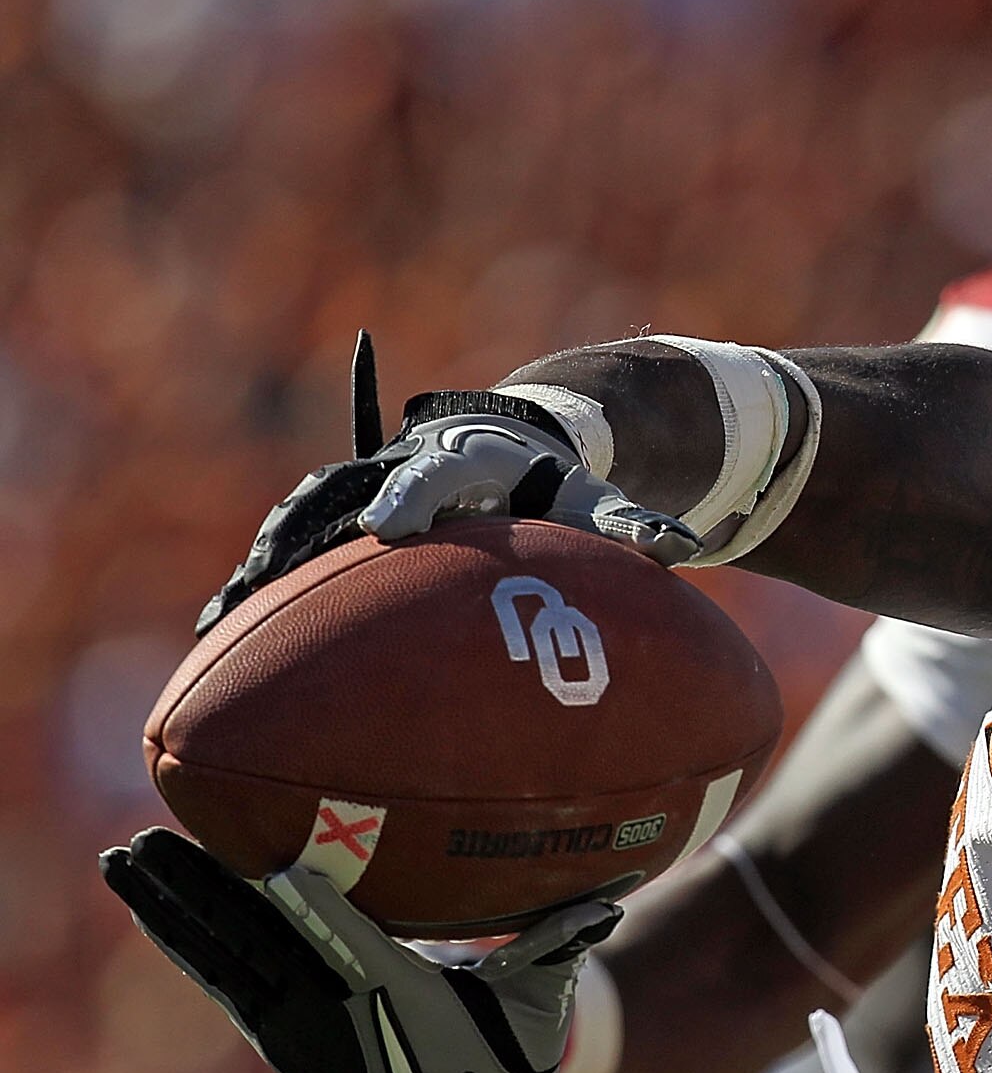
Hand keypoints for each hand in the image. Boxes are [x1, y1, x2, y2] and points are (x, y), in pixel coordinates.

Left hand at [97, 828, 619, 1072]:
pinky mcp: (280, 1040)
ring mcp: (297, 1031)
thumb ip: (559, 944)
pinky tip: (154, 914)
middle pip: (253, 942)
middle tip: (142, 838)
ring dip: (170, 910)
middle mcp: (332, 1014)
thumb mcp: (537, 1006)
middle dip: (197, 890)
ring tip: (124, 861)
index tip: (268, 863)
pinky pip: (221, 982)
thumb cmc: (507, 1071)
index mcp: (395, 997)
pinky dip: (184, 944)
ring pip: (222, 958)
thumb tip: (605, 898)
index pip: (346, 942)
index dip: (307, 903)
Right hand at [198, 335, 695, 633]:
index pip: (432, 474)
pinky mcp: (345, 511)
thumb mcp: (592, 499)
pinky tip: (223, 630)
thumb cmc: (554, 482)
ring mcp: (366, 484)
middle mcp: (401, 464)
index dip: (409, 496)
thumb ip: (631, 525)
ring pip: (304, 515)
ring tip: (224, 615)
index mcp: (463, 460)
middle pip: (344, 491)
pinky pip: (295, 543)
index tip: (386, 528)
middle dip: (310, 531)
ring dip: (266, 560)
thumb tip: (687, 548)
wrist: (515, 442)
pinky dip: (262, 580)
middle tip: (274, 577)